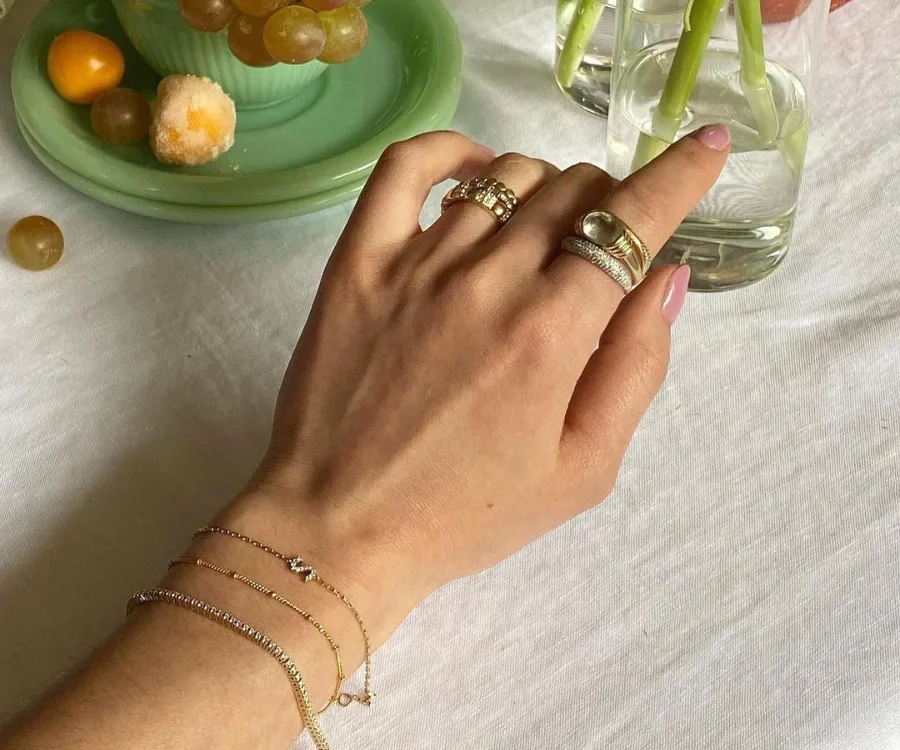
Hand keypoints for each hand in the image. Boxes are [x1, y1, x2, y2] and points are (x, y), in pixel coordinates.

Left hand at [221, 127, 728, 643]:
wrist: (339, 527)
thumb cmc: (468, 513)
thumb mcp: (582, 470)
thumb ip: (637, 368)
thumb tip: (666, 276)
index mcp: (552, 334)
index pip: (632, 221)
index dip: (681, 174)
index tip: (707, 147)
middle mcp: (489, 281)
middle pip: (573, 191)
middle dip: (608, 205)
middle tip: (597, 248)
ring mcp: (416, 264)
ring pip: (506, 177)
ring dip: (545, 190)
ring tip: (540, 233)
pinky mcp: (358, 262)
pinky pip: (406, 167)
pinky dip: (452, 150)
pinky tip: (475, 174)